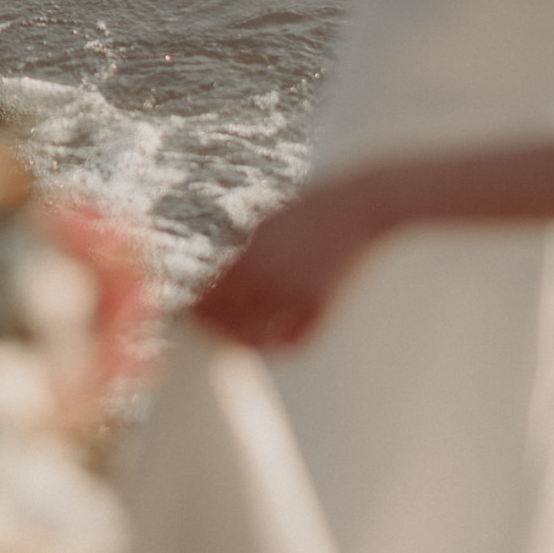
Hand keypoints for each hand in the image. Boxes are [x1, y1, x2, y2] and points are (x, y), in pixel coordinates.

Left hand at [191, 174, 392, 349]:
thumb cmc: (311, 210)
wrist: (359, 208)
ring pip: (259, 337)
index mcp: (251, 258)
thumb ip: (244, 253)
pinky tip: (272, 340)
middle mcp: (270, 281)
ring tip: (241, 337)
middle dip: (218, 327)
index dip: (199, 311)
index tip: (195, 316)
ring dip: (247, 338)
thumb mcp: (268, 225)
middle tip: (215, 331)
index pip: (211, 298)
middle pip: (230, 321)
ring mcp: (297, 298)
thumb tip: (221, 277)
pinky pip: (292, 341)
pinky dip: (279, 344)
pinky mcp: (323, 308)